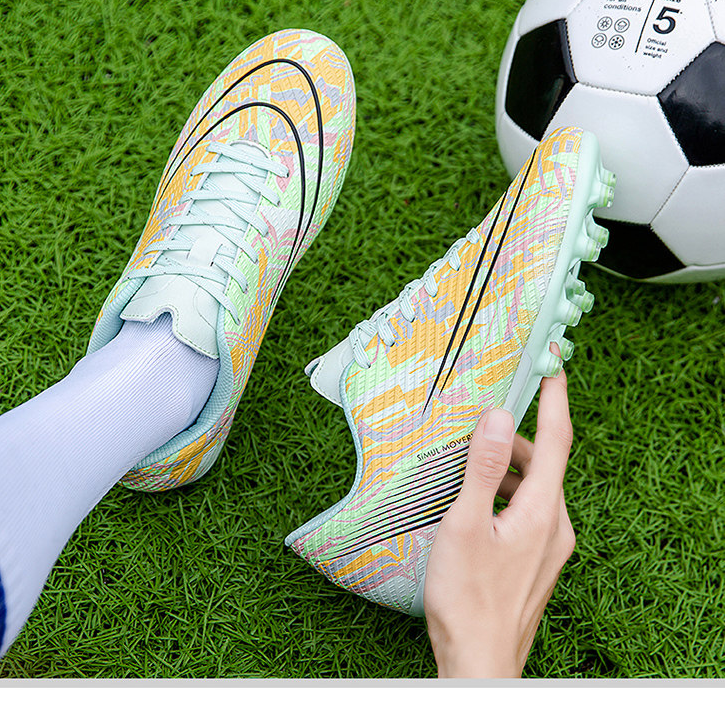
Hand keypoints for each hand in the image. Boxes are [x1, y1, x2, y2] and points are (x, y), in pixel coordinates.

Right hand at [424, 361, 575, 677]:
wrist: (479, 662)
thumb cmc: (467, 598)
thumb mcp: (466, 525)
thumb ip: (484, 469)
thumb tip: (500, 418)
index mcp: (543, 511)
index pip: (557, 438)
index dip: (555, 397)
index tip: (553, 363)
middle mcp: (556, 525)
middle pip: (544, 463)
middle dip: (516, 438)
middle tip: (483, 423)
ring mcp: (549, 546)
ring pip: (534, 489)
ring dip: (507, 470)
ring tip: (468, 469)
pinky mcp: (537, 560)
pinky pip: (528, 512)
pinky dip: (506, 496)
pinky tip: (474, 507)